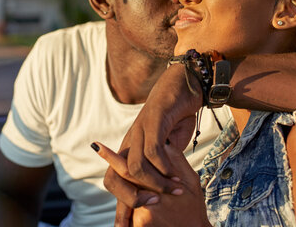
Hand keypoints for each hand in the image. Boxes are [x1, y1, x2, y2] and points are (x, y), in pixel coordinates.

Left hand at [102, 64, 203, 223]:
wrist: (183, 85)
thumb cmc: (175, 118)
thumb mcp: (168, 150)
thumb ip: (162, 169)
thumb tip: (162, 193)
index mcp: (129, 151)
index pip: (115, 183)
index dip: (118, 209)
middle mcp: (128, 143)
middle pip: (113, 179)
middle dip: (129, 202)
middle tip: (153, 209)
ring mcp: (138, 132)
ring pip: (134, 169)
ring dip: (155, 185)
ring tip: (174, 191)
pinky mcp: (152, 120)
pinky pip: (151, 150)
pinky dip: (164, 167)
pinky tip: (177, 174)